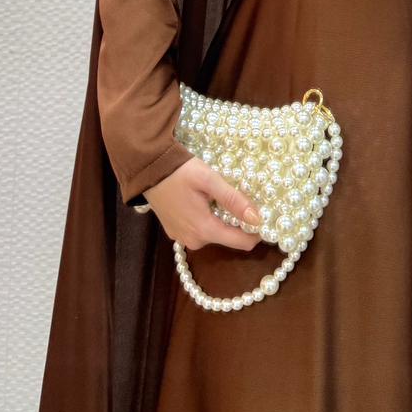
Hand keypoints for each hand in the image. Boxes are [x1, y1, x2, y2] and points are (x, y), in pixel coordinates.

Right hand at [143, 158, 263, 251]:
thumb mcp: (210, 180)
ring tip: (219, 196)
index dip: (257, 232)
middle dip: (237, 221)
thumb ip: (234, 200)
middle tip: (239, 196)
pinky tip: (203, 201)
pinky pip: (199, 229)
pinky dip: (206, 218)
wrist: (147, 168)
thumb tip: (257, 219)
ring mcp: (182, 238)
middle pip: (228, 237)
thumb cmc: (179, 171)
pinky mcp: (174, 232)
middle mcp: (193, 241)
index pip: (242, 243)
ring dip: (221, 218)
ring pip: (213, 233)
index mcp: (204, 230)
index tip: (264, 215)